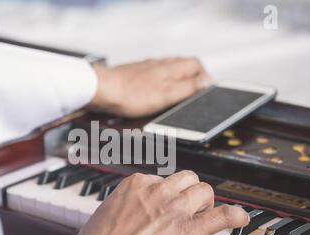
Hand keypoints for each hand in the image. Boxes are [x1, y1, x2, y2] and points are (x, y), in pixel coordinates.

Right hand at [75, 171, 248, 234]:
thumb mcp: (105, 213)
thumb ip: (122, 206)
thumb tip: (124, 210)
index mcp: (136, 183)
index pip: (161, 179)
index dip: (166, 194)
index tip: (165, 205)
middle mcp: (158, 190)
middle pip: (186, 179)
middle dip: (188, 191)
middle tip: (187, 206)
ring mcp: (175, 208)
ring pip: (203, 191)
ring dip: (205, 202)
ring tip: (203, 213)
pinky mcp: (188, 229)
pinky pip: (220, 216)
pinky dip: (233, 216)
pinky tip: (240, 217)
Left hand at [89, 58, 212, 117]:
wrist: (101, 91)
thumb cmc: (131, 95)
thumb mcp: (166, 95)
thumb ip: (188, 87)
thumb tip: (208, 82)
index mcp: (170, 68)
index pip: (196, 65)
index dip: (205, 77)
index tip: (207, 90)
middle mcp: (159, 64)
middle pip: (183, 65)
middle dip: (193, 78)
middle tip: (195, 93)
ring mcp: (146, 68)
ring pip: (168, 69)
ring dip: (176, 80)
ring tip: (178, 94)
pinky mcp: (134, 74)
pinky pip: (154, 75)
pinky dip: (161, 83)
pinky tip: (155, 93)